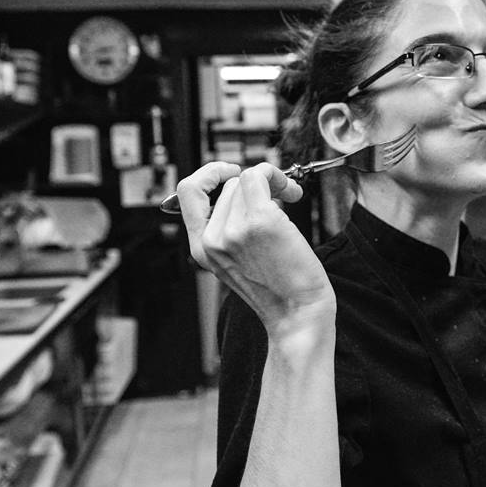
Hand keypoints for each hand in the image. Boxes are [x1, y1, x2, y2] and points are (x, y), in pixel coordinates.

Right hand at [178, 162, 335, 344]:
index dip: (208, 175)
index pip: (187, 192)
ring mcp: (233, 230)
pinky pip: (259, 176)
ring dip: (271, 182)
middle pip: (227, 186)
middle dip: (255, 186)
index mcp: (202, 249)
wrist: (298, 313)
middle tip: (279, 197)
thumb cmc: (279, 290)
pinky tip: (292, 193)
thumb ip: (230, 228)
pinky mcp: (259, 221)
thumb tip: (241, 186)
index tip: (230, 173)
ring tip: (288, 201)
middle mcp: (212, 240)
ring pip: (245, 180)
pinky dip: (277, 176)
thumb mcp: (238, 261)